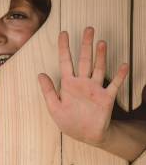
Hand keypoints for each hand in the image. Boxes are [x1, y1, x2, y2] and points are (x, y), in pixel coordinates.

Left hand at [38, 27, 128, 145]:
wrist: (87, 135)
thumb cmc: (69, 122)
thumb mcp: (54, 108)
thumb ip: (47, 91)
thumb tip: (40, 74)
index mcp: (68, 85)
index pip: (65, 62)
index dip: (64, 47)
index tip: (63, 33)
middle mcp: (82, 83)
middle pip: (84, 60)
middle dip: (86, 44)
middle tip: (88, 29)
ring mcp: (95, 88)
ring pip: (98, 68)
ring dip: (101, 56)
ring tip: (101, 42)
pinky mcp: (106, 97)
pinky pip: (114, 84)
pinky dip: (119, 75)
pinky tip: (123, 65)